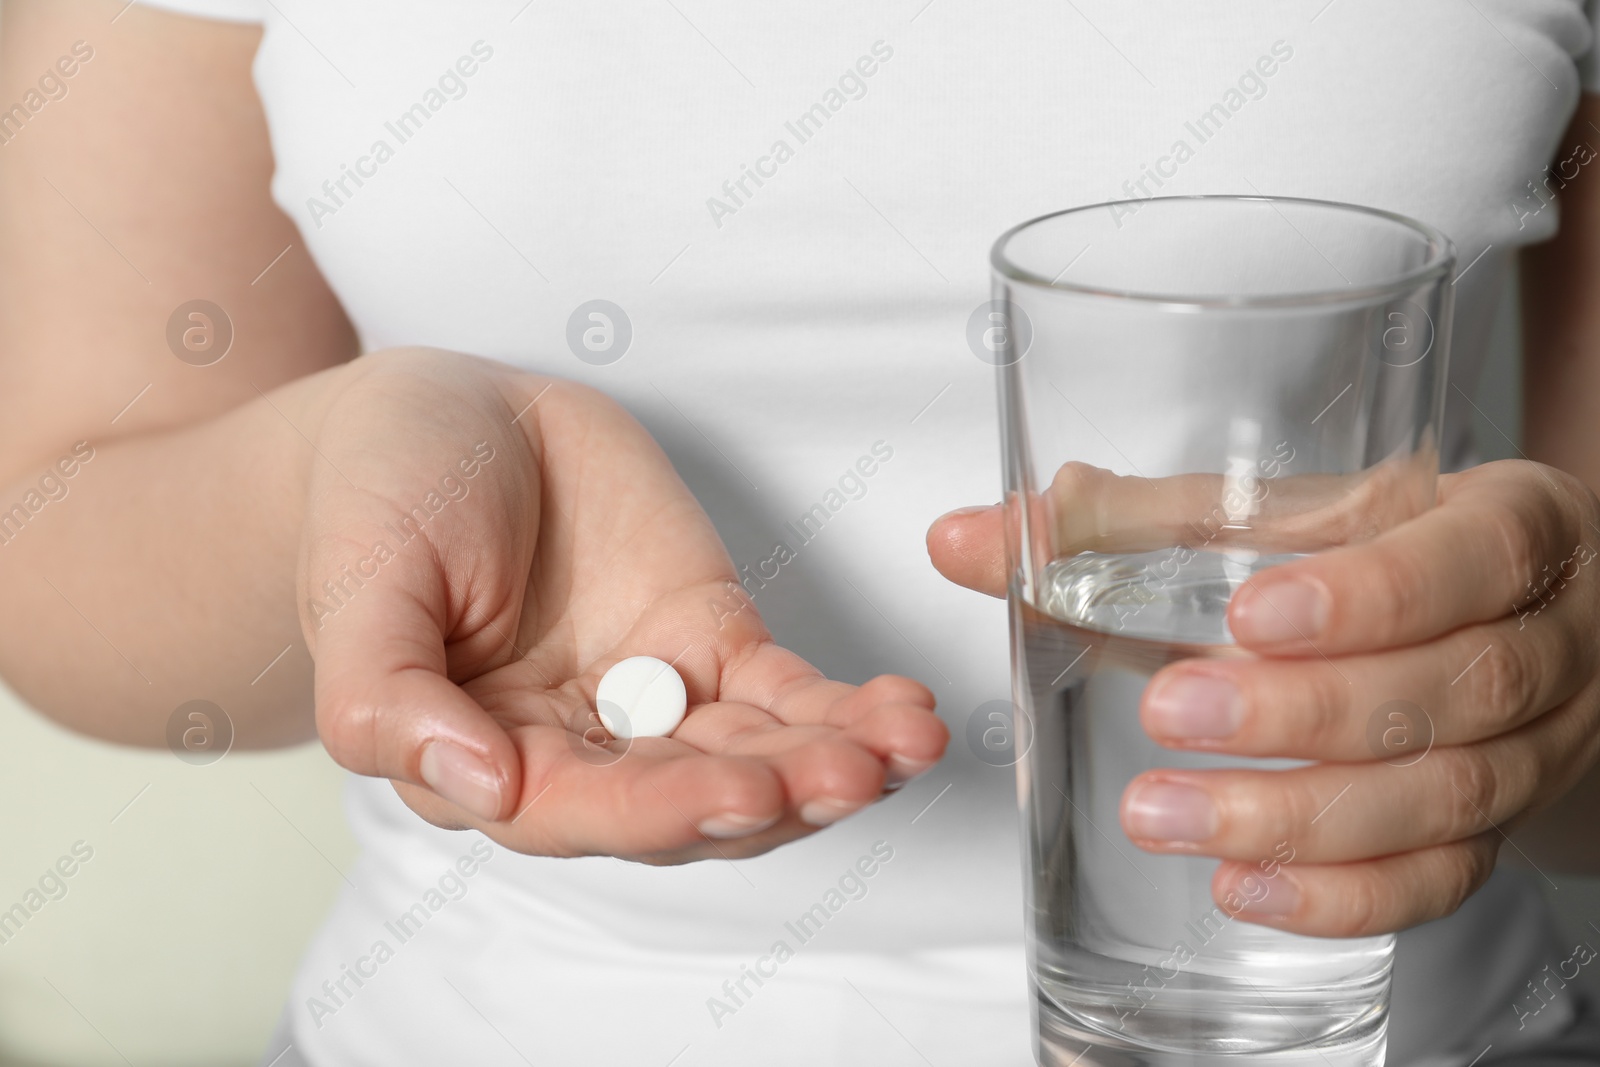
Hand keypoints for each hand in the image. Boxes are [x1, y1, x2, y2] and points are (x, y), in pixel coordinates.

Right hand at [299, 348, 946, 862]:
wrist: (455, 414)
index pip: (582, 813)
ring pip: (755, 756)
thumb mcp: (361, 588)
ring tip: (903, 748)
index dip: (664, 810)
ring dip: (832, 763)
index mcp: (486, 762)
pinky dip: (847, 709)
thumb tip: (477, 788)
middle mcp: (581, 751)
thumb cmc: (382, 500)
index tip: (741, 792)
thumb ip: (390, 697)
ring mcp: (656, 699)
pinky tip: (904, 718)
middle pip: (690, 801)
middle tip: (848, 776)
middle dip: (774, 796)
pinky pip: (789, 693)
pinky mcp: (713, 643)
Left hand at [928, 459, 1599, 935]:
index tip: (1252, 615)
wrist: (1501, 625)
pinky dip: (1337, 896)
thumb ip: (1127, 523)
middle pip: (1454, 690)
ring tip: (1161, 815)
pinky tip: (1238, 887)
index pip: (1470, 556)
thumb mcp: (1280, 516)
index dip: (1372, 593)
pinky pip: (1436, 883)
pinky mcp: (1490, 835)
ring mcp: (1527, 751)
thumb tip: (964, 539)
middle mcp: (1538, 642)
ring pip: (1442, 800)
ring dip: (1295, 818)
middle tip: (1169, 712)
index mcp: (1506, 530)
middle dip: (1302, 712)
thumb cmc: (1375, 553)